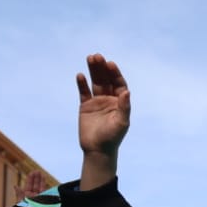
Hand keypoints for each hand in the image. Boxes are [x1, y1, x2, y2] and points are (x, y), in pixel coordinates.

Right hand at [77, 54, 130, 187]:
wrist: (97, 150)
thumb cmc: (112, 138)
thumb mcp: (121, 123)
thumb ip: (124, 107)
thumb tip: (127, 91)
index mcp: (120, 102)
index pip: (119, 84)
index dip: (115, 73)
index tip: (110, 64)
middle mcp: (109, 99)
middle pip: (106, 80)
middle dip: (102, 68)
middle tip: (97, 56)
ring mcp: (97, 102)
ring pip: (95, 82)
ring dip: (93, 71)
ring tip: (90, 57)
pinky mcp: (86, 106)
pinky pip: (84, 92)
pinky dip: (82, 84)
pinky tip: (80, 75)